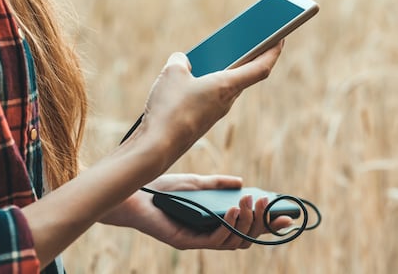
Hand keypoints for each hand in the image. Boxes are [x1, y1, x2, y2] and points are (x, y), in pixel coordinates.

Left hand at [101, 174, 292, 249]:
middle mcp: (209, 233)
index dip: (267, 223)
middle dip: (261, 222)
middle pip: (245, 236)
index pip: (246, 226)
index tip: (286, 214)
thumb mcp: (197, 183)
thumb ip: (218, 184)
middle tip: (268, 203)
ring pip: (234, 240)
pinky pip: (215, 240)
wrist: (137, 193)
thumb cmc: (164, 189)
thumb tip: (241, 182)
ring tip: (250, 200)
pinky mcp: (187, 241)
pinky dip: (228, 226)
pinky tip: (232, 209)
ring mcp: (199, 239)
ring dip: (246, 221)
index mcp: (214, 221)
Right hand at [128, 41, 283, 172]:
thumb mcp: (172, 73)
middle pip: (244, 76)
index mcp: (226, 86)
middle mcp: (225, 102)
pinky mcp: (201, 122)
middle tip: (247, 41)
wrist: (158, 147)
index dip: (274, 51)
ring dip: (224, 73)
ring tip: (215, 56)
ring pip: (224, 88)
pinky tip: (191, 80)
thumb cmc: (170, 108)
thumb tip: (182, 62)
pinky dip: (207, 86)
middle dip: (246, 58)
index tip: (281, 37)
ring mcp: (214, 114)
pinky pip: (209, 98)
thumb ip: (180, 61)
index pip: (261, 67)